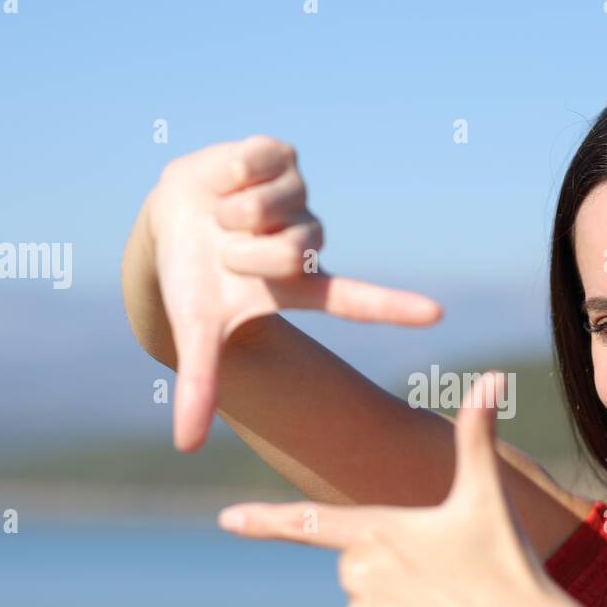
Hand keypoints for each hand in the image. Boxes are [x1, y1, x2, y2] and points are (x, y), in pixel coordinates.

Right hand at [145, 135, 442, 450]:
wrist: (170, 219)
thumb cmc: (193, 281)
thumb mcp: (196, 332)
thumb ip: (199, 386)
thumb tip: (184, 449)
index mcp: (302, 284)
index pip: (358, 300)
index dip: (394, 307)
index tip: (436, 316)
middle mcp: (311, 242)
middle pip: (292, 253)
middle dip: (248, 254)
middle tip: (226, 251)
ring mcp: (300, 198)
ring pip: (276, 206)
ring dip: (236, 213)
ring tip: (222, 215)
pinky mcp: (284, 157)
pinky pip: (261, 161)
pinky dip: (233, 171)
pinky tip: (225, 179)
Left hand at [216, 372, 587, 606]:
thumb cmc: (509, 566)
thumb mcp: (487, 499)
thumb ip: (477, 437)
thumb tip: (490, 376)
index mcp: (378, 529)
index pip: (310, 521)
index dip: (267, 520)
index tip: (226, 520)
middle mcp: (357, 573)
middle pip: (357, 571)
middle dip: (395, 578)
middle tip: (446, 585)